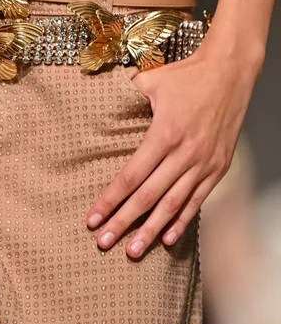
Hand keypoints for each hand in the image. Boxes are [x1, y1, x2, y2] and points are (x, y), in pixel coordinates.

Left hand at [86, 48, 256, 256]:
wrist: (231, 72)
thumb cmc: (187, 75)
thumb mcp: (150, 82)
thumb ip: (124, 99)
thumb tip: (98, 103)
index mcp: (164, 134)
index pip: (131, 176)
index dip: (110, 200)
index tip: (93, 219)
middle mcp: (184, 154)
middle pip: (148, 197)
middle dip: (123, 223)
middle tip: (103, 243)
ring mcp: (203, 163)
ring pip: (172, 205)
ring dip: (151, 230)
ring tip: (133, 251)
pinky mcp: (218, 168)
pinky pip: (197, 201)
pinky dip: (181, 221)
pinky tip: (166, 238)